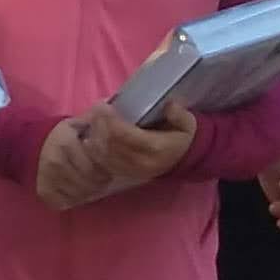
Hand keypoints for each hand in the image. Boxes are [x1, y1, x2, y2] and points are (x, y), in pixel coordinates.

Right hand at [35, 120, 114, 209]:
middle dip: (100, 183)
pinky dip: (75, 199)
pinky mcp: (44, 191)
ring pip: (79, 195)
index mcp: (66, 144)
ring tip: (92, 184)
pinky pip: (66, 202)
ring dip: (89, 192)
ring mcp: (47, 178)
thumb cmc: (64, 136)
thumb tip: (110, 109)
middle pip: (88, 184)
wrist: (33, 145)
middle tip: (103, 179)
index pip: (94, 168)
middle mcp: (55, 162)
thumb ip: (96, 121)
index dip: (105, 172)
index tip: (108, 170)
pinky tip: (78, 191)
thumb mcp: (79, 123)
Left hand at [80, 103, 196, 190]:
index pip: (125, 135)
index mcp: (155, 148)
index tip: (103, 105)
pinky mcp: (123, 174)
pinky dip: (94, 149)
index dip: (110, 120)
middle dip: (99, 125)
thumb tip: (170, 106)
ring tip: (93, 119)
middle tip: (95, 108)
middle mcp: (140, 162)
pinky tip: (92, 135)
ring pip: (102, 155)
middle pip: (110, 145)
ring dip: (94, 136)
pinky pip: (102, 163)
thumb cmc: (180, 137)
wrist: (180, 159)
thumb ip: (179, 114)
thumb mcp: (187, 123)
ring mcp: (130, 171)